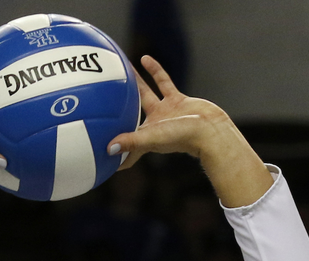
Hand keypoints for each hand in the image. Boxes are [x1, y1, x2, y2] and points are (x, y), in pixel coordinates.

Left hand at [108, 56, 271, 207]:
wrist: (210, 129)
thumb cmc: (182, 138)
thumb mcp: (153, 138)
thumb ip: (131, 142)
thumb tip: (108, 150)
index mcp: (146, 139)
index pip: (127, 149)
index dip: (115, 153)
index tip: (99, 155)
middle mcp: (154, 127)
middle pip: (130, 118)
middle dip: (117, 114)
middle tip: (100, 105)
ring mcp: (166, 113)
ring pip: (145, 95)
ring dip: (134, 84)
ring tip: (120, 69)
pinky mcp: (177, 100)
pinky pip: (162, 82)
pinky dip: (154, 71)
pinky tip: (143, 58)